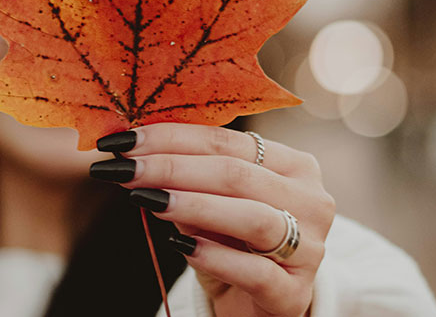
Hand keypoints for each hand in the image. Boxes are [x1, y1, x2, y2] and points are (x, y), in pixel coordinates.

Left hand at [90, 123, 335, 316]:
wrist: (257, 304)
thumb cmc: (232, 243)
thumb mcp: (208, 202)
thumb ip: (183, 178)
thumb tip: (130, 154)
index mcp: (292, 165)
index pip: (228, 140)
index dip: (172, 137)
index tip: (125, 140)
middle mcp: (311, 200)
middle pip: (236, 174)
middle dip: (172, 168)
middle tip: (124, 168)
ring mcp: (310, 249)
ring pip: (251, 217)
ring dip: (191, 205)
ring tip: (146, 199)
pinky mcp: (296, 293)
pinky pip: (255, 271)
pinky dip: (215, 256)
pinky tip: (180, 245)